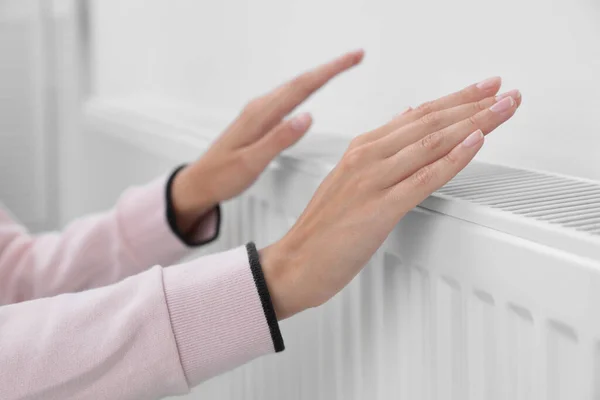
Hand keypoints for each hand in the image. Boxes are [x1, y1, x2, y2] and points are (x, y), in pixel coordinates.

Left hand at [170, 50, 364, 234]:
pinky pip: (287, 96)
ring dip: (319, 74)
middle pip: (301, 81)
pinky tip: (311, 89)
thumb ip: (279, 140)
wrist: (200, 182)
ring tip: (341, 68)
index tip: (352, 60)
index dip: (330, 71)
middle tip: (356, 57)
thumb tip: (307, 117)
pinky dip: (306, 87)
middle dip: (331, 67)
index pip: (302, 87)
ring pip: (294, 86)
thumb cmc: (221, 176)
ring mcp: (259, 112)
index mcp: (260, 115)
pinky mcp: (259, 119)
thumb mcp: (250, 163)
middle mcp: (259, 108)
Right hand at [259, 77, 521, 319]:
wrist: (295, 263)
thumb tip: (404, 120)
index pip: (418, 114)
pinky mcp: (378, 209)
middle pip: (429, 122)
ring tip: (502, 110)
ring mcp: (372, 181)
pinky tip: (475, 144)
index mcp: (361, 149)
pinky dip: (453, 159)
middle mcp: (367, 157)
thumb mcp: (348, 177)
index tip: (484, 89)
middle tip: (504, 93)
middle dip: (473, 105)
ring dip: (473, 124)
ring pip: (431, 143)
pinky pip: (423, 178)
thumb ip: (378, 149)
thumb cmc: (323, 228)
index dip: (456, 99)